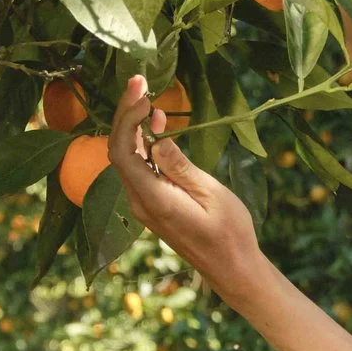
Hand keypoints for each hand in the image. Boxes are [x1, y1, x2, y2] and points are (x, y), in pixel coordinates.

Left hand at [108, 78, 265, 296]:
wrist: (232, 268)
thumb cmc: (229, 233)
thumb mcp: (210, 194)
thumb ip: (180, 167)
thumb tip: (156, 140)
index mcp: (153, 199)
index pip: (123, 151)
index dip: (126, 117)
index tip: (142, 91)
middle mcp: (140, 201)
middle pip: (119, 150)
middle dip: (126, 114)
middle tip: (141, 82)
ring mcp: (145, 204)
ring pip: (127, 157)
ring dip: (134, 126)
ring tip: (149, 97)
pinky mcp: (154, 203)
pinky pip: (140, 168)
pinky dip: (145, 143)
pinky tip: (159, 124)